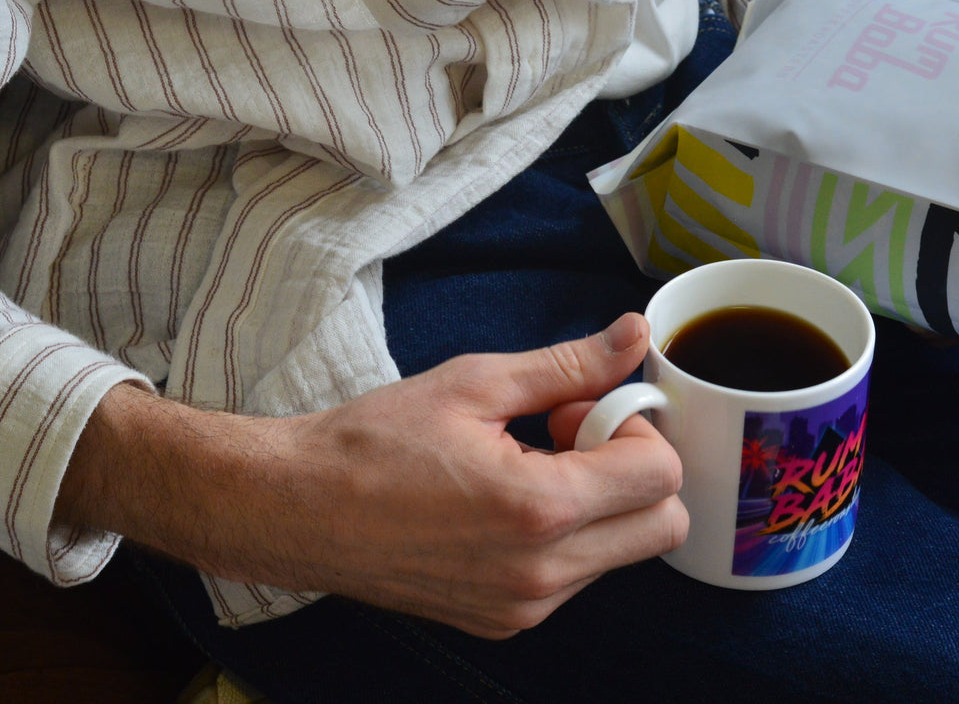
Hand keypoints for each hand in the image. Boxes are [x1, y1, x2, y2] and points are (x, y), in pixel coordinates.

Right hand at [58, 313, 687, 638]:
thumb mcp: (474, 383)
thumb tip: (634, 337)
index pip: (662, 475)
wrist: (295, 510)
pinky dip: (568, 536)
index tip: (580, 407)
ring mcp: (524, 607)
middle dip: (635, 469)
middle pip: (663, 525)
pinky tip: (508, 502)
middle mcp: (542, 573)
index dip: (635, 426)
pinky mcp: (506, 622)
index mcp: (540, 509)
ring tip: (529, 465)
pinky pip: (578, 577)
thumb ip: (569, 365)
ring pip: (624, 551)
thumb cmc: (373, 443)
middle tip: (568, 435)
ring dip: (600, 502)